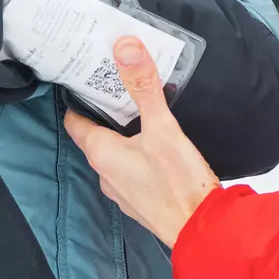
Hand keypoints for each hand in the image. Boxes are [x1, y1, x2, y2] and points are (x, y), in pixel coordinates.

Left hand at [64, 37, 221, 246]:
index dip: (77, 99)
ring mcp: (121, 191)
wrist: (202, 231)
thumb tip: (124, 47)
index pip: (75, 121)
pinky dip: (135, 157)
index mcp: (102, 153)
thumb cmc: (178, 182)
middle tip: (118, 88)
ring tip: (139, 115)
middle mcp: (104, 174)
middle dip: (104, 114)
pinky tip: (155, 149)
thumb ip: (144, 87)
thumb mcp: (162, 127)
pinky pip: (130, 172)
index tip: (84, 79)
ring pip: (113, 156)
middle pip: (95, 137)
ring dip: (121, 137)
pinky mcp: (139, 202)